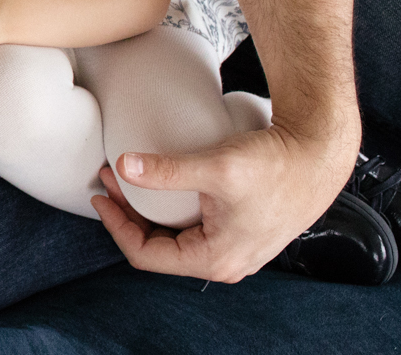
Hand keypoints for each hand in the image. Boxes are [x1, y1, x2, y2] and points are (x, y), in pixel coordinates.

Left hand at [91, 119, 357, 282]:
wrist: (318, 155)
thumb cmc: (276, 165)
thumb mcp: (216, 167)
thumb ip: (167, 171)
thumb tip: (123, 166)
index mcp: (215, 260)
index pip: (146, 256)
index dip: (115, 226)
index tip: (100, 196)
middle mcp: (225, 262)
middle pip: (158, 248)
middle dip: (128, 215)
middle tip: (109, 180)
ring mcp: (233, 249)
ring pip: (174, 238)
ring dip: (147, 210)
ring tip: (126, 178)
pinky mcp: (238, 231)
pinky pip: (192, 228)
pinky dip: (169, 208)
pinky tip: (159, 183)